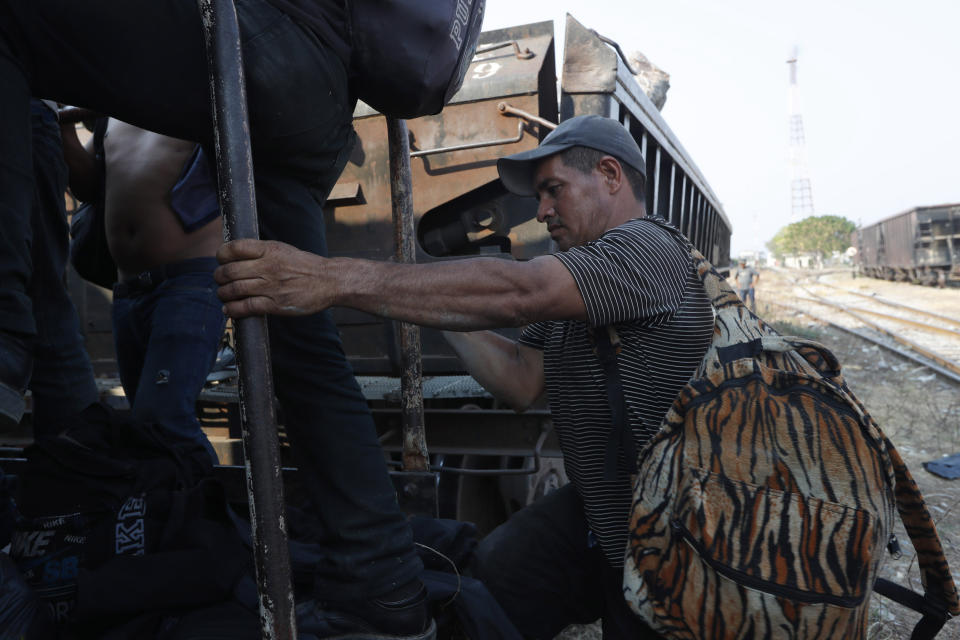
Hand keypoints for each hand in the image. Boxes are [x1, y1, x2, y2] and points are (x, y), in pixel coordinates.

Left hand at [215, 239, 330, 317]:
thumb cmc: (307, 266)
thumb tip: (238, 257)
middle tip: (220, 280)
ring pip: (234, 289)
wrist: (330, 281)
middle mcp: (268, 266)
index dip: (222, 255)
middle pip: (230, 270)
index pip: (234, 248)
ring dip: (223, 294)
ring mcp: (271, 286)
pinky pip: (246, 307)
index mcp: (270, 250)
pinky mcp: (275, 304)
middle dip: (219, 277)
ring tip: (224, 295)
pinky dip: (233, 309)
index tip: (221, 260)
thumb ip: (263, 252)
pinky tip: (229, 309)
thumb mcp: (284, 250)